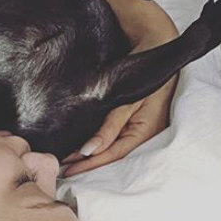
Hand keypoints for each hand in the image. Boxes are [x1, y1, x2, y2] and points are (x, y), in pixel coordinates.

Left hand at [60, 75, 176, 175]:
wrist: (156, 49)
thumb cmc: (144, 74)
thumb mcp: (127, 101)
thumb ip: (110, 127)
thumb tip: (88, 151)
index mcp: (146, 132)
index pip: (114, 154)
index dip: (91, 164)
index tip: (70, 169)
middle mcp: (144, 135)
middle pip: (113, 155)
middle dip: (89, 164)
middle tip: (64, 170)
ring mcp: (138, 129)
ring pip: (112, 148)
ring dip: (91, 156)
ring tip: (69, 163)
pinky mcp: (132, 122)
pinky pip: (115, 138)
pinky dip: (99, 144)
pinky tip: (83, 149)